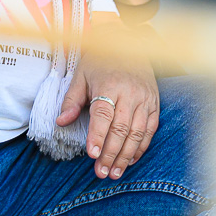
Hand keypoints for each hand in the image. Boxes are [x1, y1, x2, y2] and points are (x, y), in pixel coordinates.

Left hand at [56, 27, 158, 179]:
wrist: (128, 43)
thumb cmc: (100, 61)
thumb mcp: (81, 75)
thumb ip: (71, 100)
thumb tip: (60, 122)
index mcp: (109, 85)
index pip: (104, 114)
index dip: (98, 136)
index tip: (92, 155)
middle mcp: (130, 93)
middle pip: (121, 129)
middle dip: (111, 153)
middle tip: (101, 172)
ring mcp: (145, 99)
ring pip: (137, 133)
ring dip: (126, 156)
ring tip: (115, 172)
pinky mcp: (154, 104)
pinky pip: (150, 130)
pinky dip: (141, 147)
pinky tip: (130, 160)